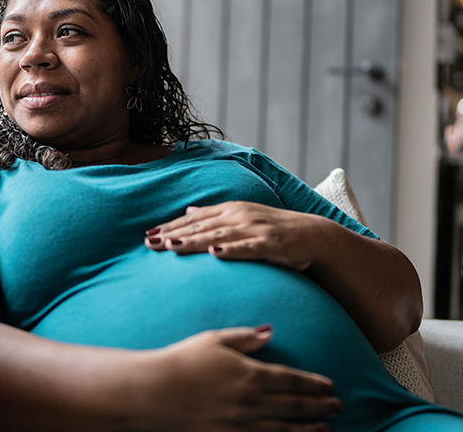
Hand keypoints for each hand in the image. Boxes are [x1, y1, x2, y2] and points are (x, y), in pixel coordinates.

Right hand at [135, 326, 339, 431]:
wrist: (152, 393)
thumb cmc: (181, 361)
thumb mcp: (215, 340)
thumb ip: (245, 338)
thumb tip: (270, 332)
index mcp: (249, 374)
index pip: (292, 380)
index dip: (314, 384)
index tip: (330, 387)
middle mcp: (250, 401)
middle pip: (294, 405)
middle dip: (320, 407)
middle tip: (338, 407)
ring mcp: (240, 424)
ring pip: (284, 428)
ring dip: (308, 428)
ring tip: (326, 429)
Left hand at [144, 202, 334, 271]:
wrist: (314, 236)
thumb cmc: (274, 230)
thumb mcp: (242, 218)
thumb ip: (215, 216)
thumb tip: (189, 212)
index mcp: (231, 209)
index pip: (194, 219)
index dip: (170, 226)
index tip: (148, 235)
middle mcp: (240, 216)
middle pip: (201, 226)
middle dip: (174, 234)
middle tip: (150, 243)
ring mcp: (256, 229)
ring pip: (219, 235)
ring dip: (195, 240)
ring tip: (172, 246)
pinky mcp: (271, 244)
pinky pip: (248, 247)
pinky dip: (231, 249)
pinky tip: (215, 253)